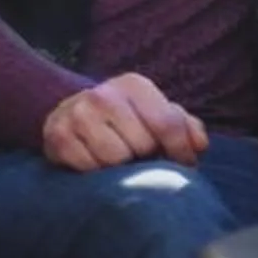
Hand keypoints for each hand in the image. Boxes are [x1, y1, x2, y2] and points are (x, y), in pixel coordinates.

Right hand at [42, 73, 207, 171]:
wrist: (72, 114)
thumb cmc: (126, 119)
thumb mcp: (155, 113)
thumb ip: (184, 126)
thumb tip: (199, 145)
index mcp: (134, 85)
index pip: (168, 123)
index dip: (181, 151)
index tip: (185, 164)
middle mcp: (104, 94)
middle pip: (142, 144)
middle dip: (147, 158)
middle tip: (141, 158)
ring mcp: (78, 114)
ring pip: (115, 159)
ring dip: (121, 168)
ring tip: (120, 160)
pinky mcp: (58, 136)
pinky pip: (88, 168)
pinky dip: (96, 172)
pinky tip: (96, 162)